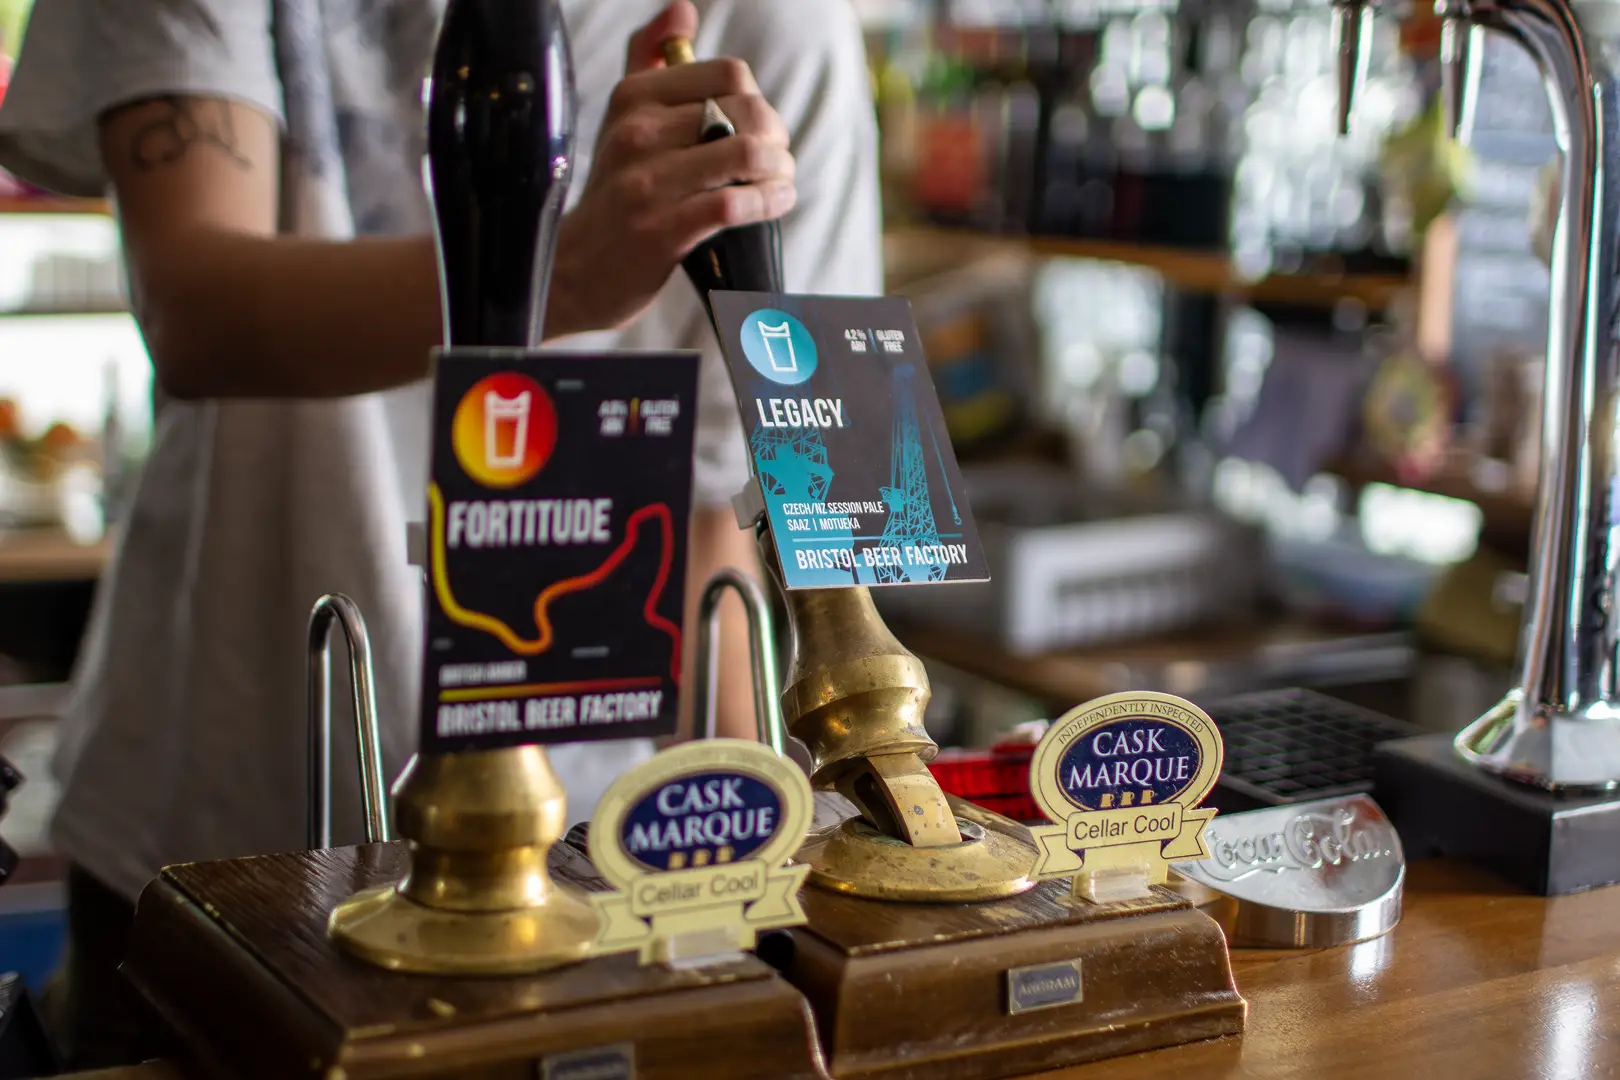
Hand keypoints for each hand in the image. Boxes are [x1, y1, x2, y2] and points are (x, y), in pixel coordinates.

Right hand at [547, 0, 796, 336]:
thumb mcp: (622, 119)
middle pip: (747, 111)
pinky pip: (733, 202)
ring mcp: (648, 183)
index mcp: (633, 97)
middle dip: (777, 138)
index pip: (728, 74)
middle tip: (776, 162)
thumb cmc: (615, 193)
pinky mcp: (661, 231)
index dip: (758, 100)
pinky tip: (773, 204)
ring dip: (779, 170)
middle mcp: (637, 133)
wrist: (575, 269)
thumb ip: (650, 58)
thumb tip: (683, 10)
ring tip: (779, 183)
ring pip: (746, 153)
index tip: (758, 129)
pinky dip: (767, 202)